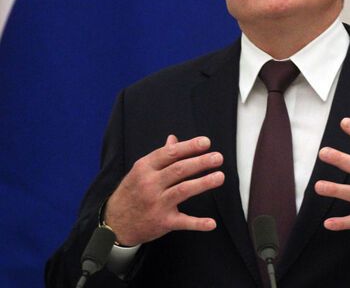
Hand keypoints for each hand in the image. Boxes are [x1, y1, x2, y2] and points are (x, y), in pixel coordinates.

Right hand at [103, 135, 223, 245]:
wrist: (114, 223)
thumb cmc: (133, 192)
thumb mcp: (141, 171)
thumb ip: (160, 156)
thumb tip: (174, 139)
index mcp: (145, 168)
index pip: (170, 154)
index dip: (189, 147)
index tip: (207, 142)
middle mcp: (150, 184)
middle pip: (179, 170)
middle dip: (200, 162)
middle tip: (218, 157)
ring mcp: (156, 204)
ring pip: (183, 190)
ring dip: (203, 183)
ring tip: (220, 177)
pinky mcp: (163, 222)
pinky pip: (183, 222)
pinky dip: (198, 223)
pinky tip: (212, 223)